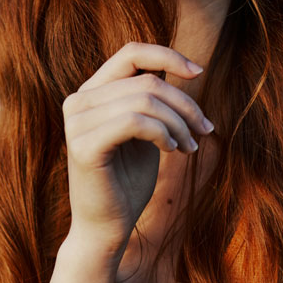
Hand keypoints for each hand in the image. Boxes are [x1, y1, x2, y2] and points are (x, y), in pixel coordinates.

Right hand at [61, 42, 214, 256]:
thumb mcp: (146, 132)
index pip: (131, 53)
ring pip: (145, 100)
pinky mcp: (83, 145)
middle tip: (205, 131)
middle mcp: (79, 101)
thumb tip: (184, 68)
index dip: (167, 55)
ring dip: (179, 123)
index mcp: (91, 92)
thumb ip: (152, 100)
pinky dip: (162, 133)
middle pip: (147, 81)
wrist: (107, 229)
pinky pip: (135, 121)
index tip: (199, 72)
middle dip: (185, 104)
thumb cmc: (128, 181)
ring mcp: (77, 122)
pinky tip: (170, 150)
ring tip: (189, 147)